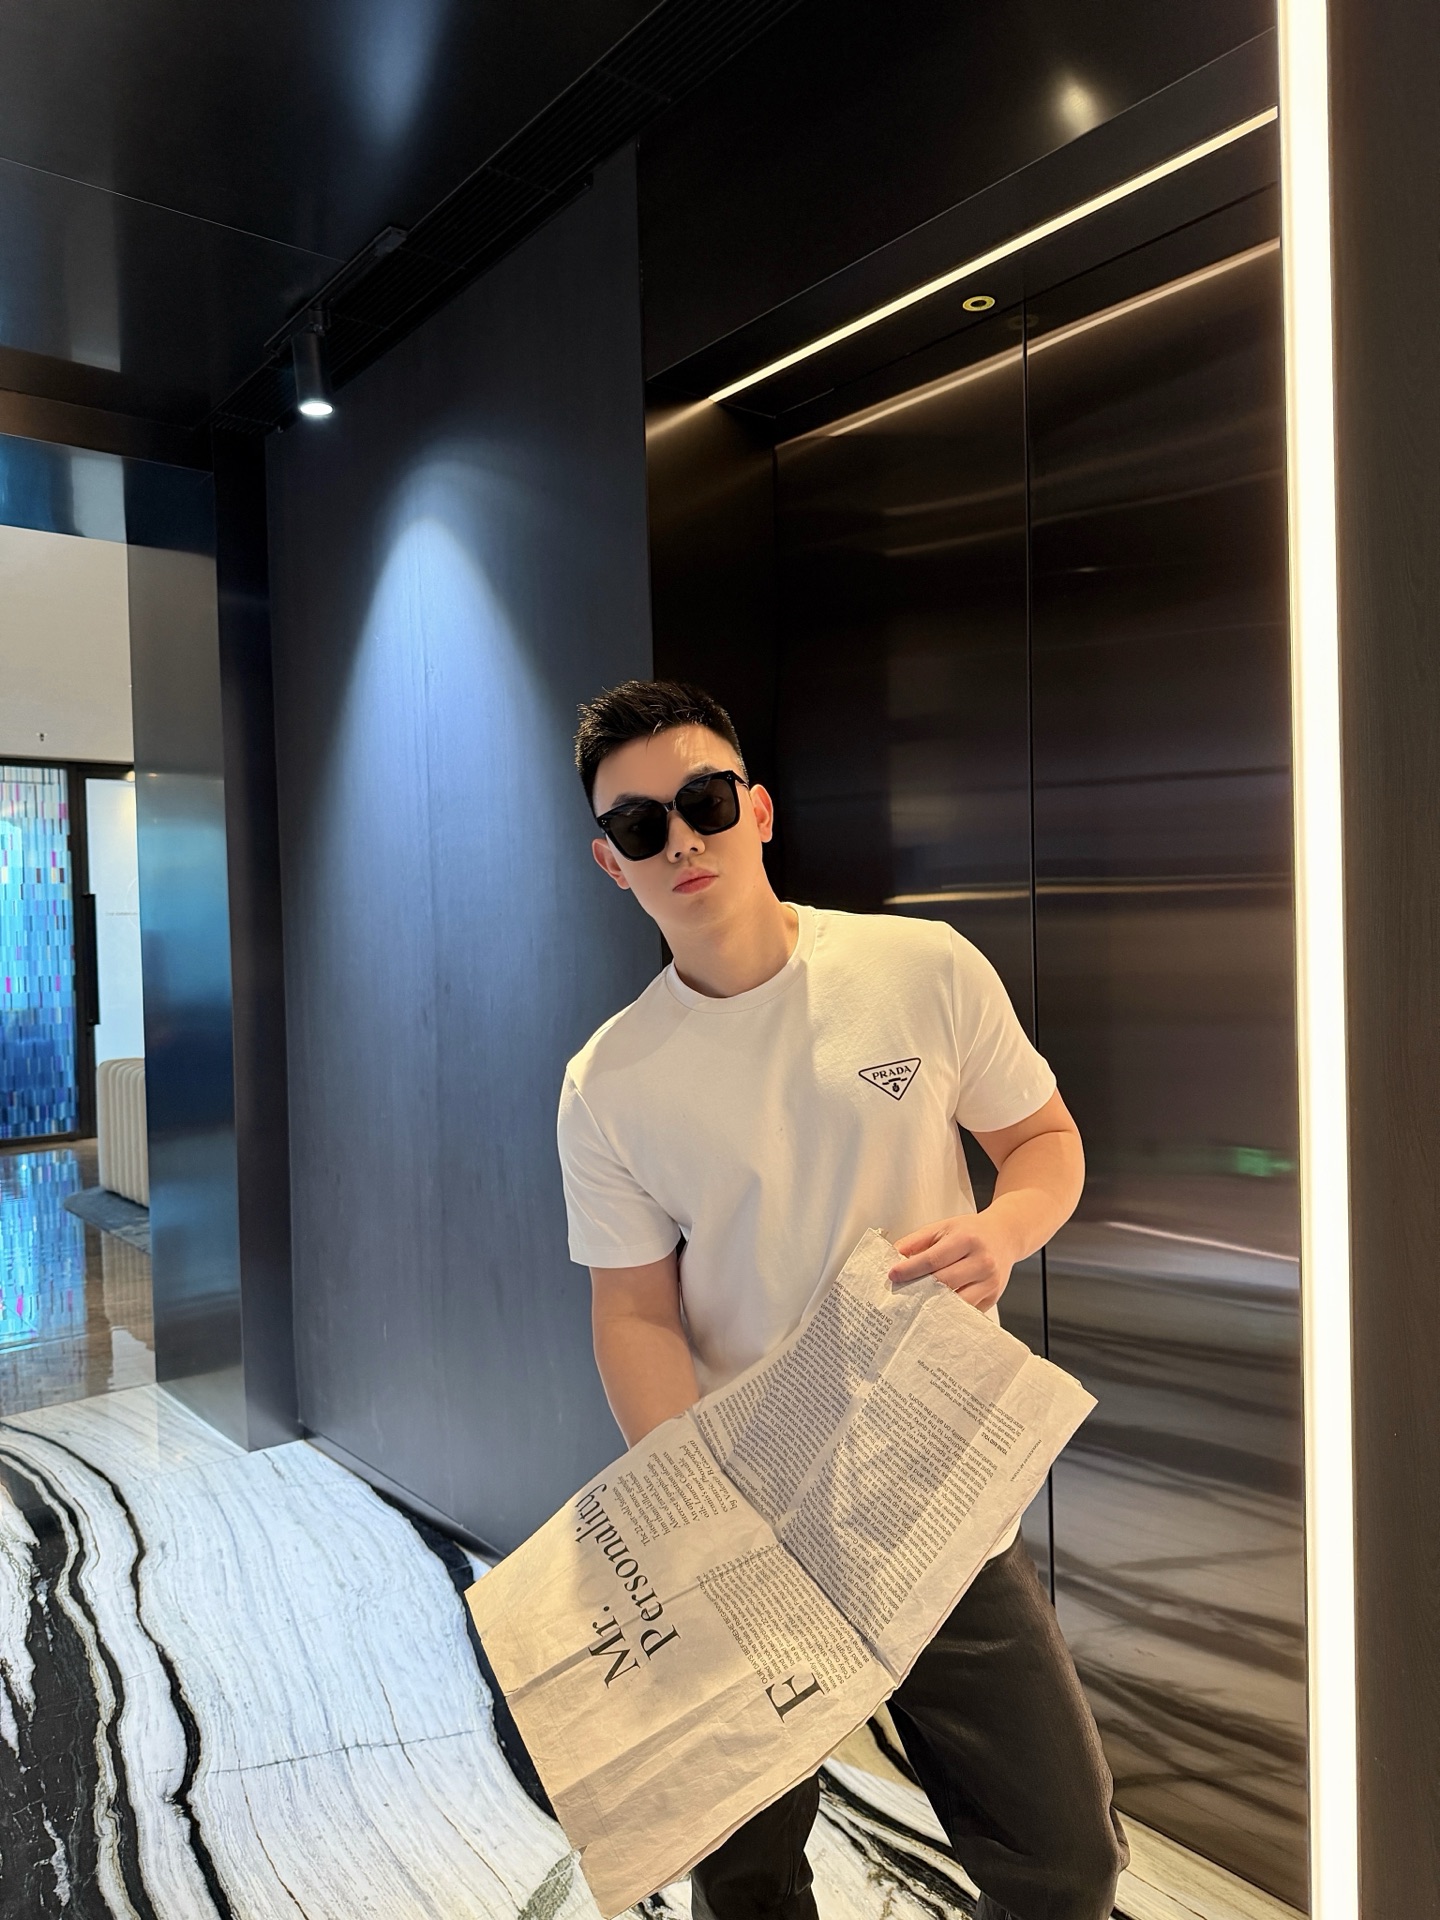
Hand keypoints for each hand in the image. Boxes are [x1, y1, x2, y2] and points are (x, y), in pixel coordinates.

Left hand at [887, 1212, 1018, 1310]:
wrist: (1005, 1236)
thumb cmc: (972, 1232)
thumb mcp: (943, 1227)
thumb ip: (917, 1240)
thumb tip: (894, 1255)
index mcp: (967, 1240)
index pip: (933, 1259)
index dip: (910, 1269)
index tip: (893, 1275)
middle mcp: (982, 1261)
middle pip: (944, 1282)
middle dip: (918, 1288)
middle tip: (899, 1291)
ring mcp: (990, 1282)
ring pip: (956, 1301)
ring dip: (933, 1303)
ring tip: (915, 1302)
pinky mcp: (993, 1298)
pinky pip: (967, 1310)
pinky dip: (949, 1310)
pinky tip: (935, 1308)